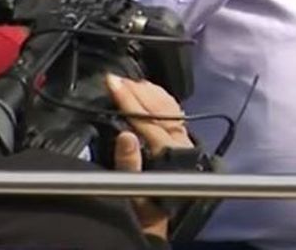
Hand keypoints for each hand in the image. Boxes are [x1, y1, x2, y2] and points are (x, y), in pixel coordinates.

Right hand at [106, 74, 193, 238]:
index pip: (147, 118)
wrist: (157, 217)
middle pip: (160, 109)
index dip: (127, 99)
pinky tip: (150, 90)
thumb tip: (125, 135)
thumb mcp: (130, 190)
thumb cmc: (142, 206)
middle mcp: (182, 143)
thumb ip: (128, 163)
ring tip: (130, 81)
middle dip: (137, 91)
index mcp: (169, 153)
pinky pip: (174, 111)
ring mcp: (184, 140)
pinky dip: (161, 97)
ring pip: (169, 107)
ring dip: (148, 91)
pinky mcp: (182, 139)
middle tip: (117, 78)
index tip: (111, 83)